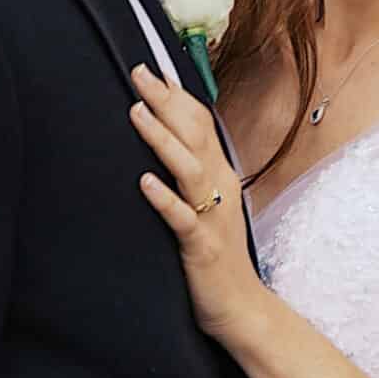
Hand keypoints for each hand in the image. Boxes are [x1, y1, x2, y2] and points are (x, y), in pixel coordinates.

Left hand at [130, 65, 260, 338]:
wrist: (241, 309)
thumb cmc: (216, 257)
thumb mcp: (207, 206)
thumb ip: (190, 174)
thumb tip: (167, 142)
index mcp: (219, 176)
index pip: (200, 124)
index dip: (177, 96)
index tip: (153, 69)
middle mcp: (219, 189)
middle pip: (194, 135)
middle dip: (166, 102)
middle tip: (139, 73)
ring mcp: (212, 217)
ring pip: (189, 169)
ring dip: (162, 139)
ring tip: (137, 113)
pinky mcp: (202, 248)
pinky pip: (183, 220)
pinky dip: (165, 199)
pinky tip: (145, 183)